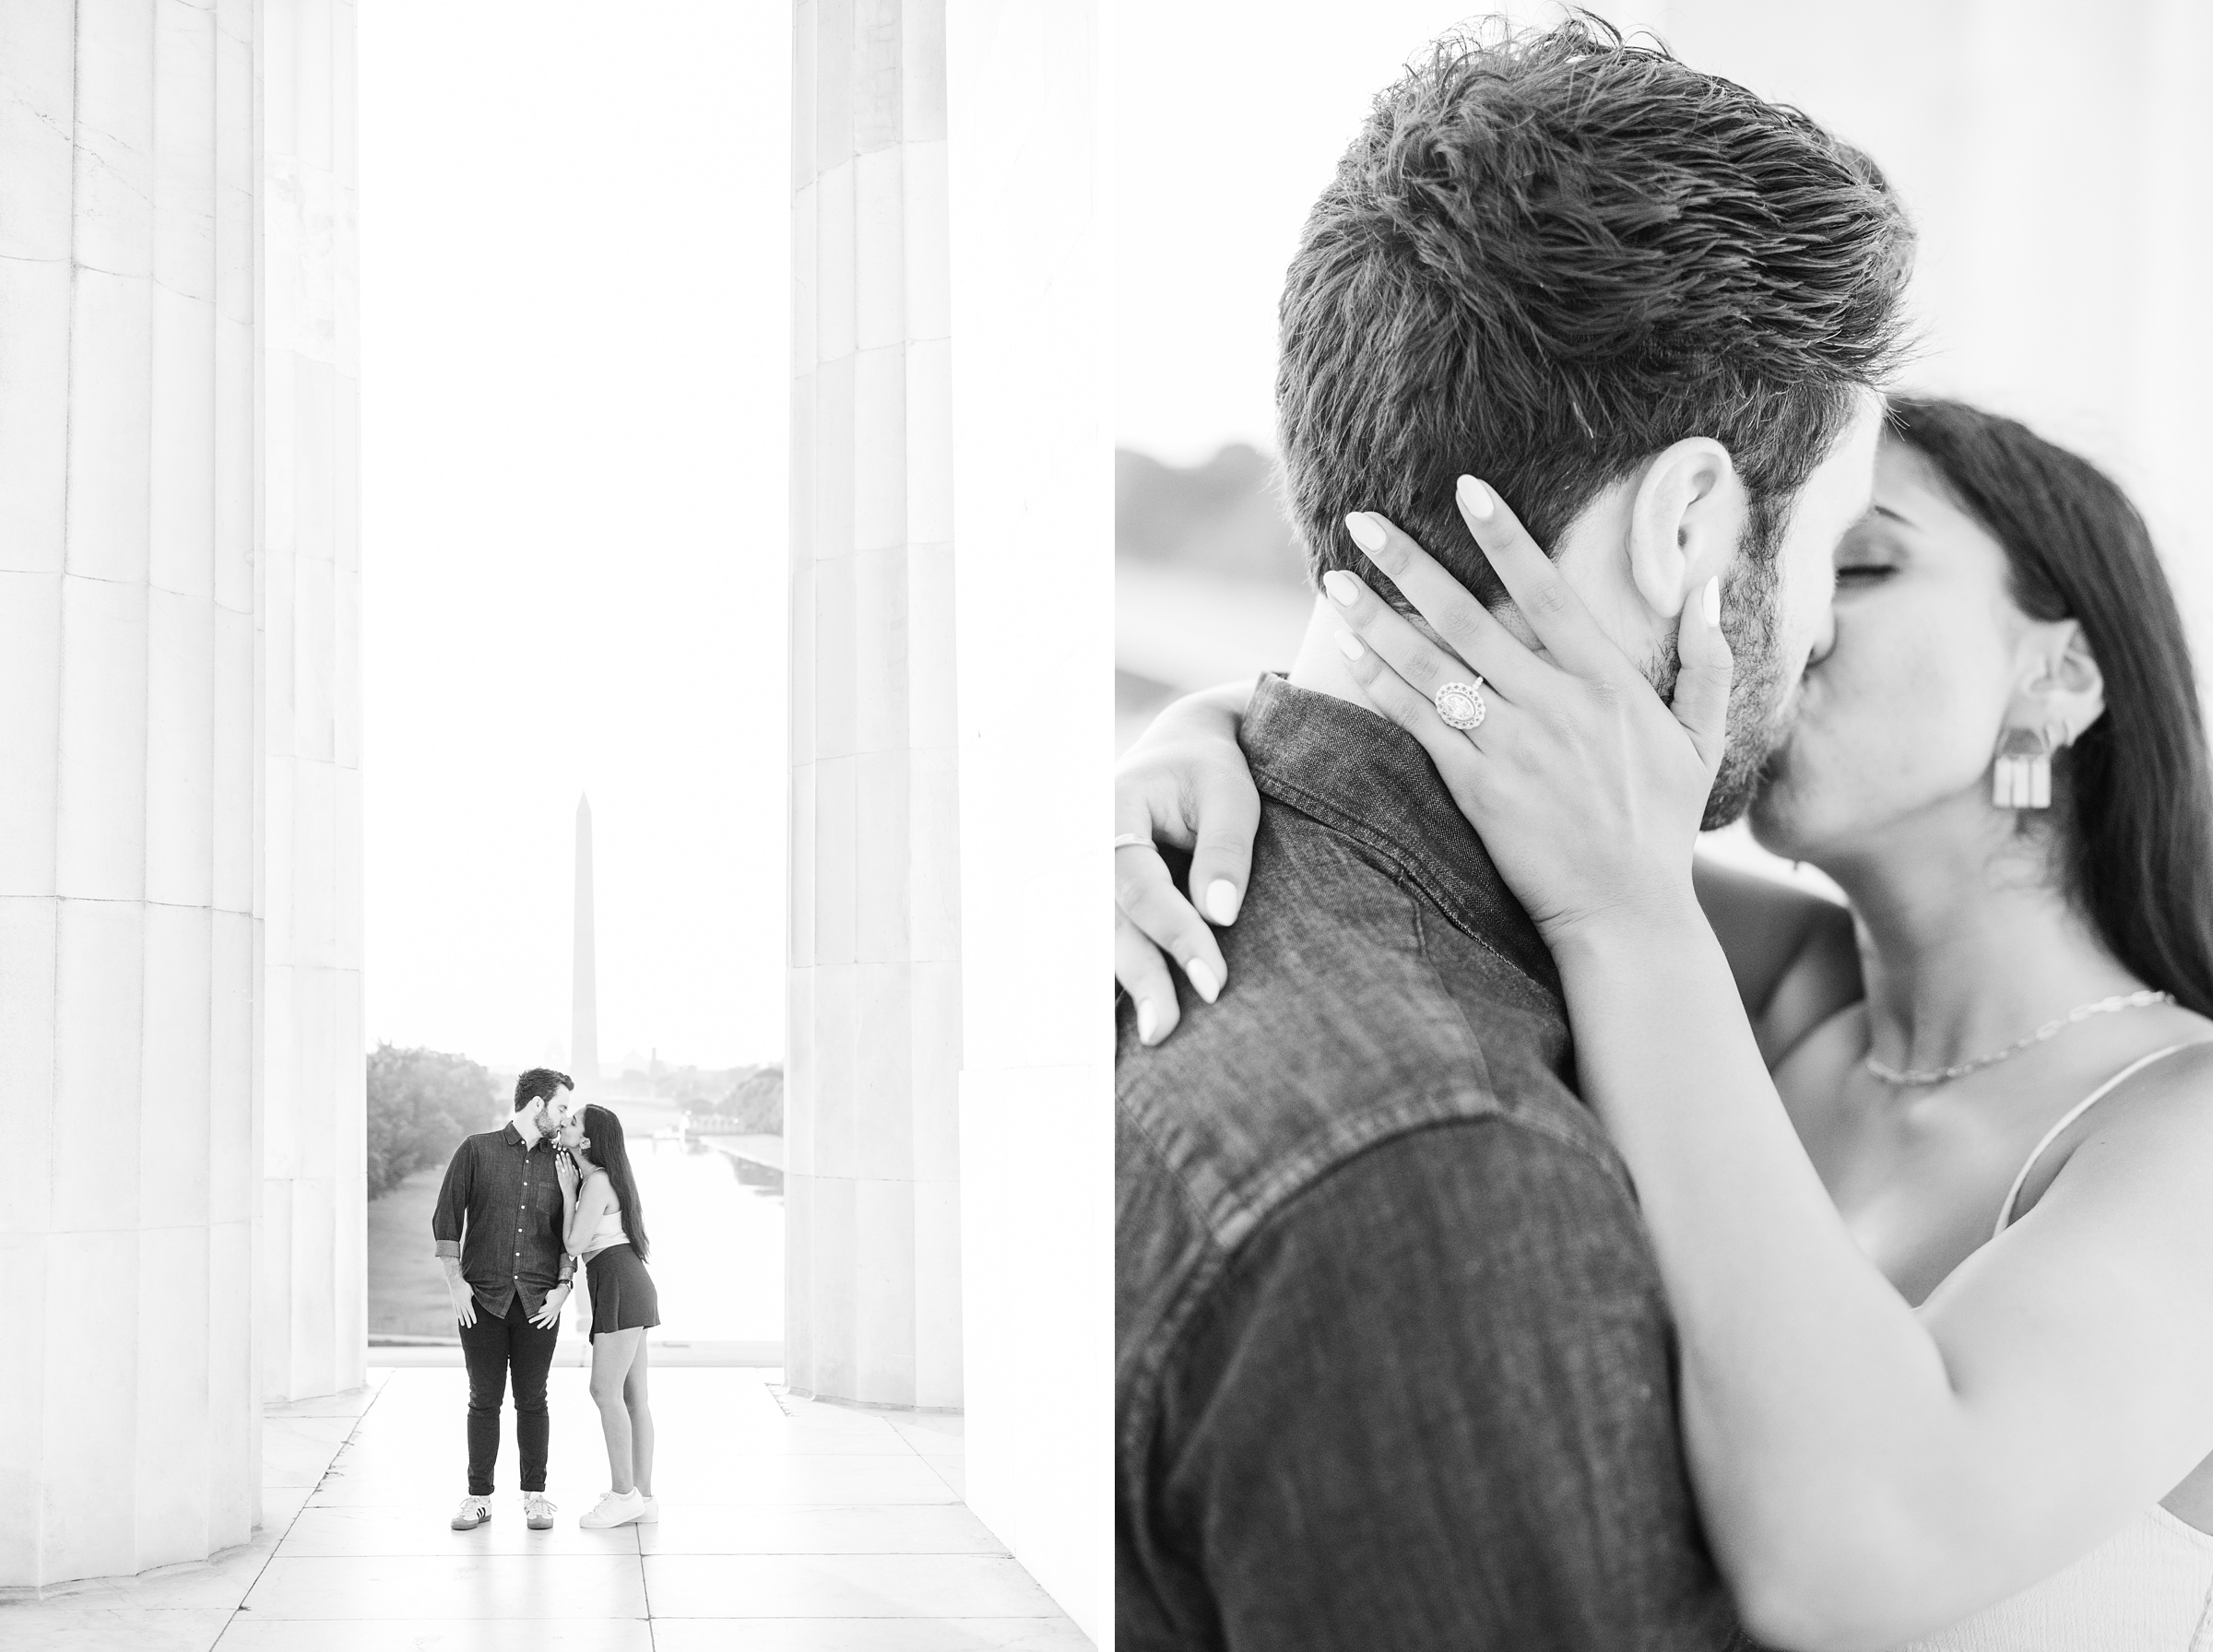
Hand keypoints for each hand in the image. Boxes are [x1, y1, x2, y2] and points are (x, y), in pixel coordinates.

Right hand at [450, 1283, 478, 1328]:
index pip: (471, 1312)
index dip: (473, 1317)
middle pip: (465, 1314)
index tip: (475, 1322)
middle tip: (469, 1327)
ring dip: (462, 1319)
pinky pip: (455, 1309)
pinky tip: (458, 1316)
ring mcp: (457, 1303)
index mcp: (467, 1302)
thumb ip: (478, 1295)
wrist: (455, 1281)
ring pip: (459, 1313)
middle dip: (468, 1321)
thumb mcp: (473, 1290)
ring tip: (463, 1324)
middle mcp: (461, 1304)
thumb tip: (485, 1297)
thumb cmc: (466, 1285)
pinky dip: (457, 1313)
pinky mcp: (454, 1301)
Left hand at [530, 1283, 569, 1330]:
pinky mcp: (556, 1313)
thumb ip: (541, 1298)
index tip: (529, 1314)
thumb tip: (534, 1299)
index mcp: (548, 1307)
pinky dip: (551, 1324)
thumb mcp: (546, 1294)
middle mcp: (551, 1311)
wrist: (563, 1292)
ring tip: (538, 1327)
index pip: (539, 1311)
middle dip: (535, 1319)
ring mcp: (554, 1313)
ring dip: (542, 1324)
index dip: (534, 1312)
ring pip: (547, 1320)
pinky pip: (554, 1320)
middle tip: (529, 1321)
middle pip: (541, 1316)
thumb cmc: (554, 1292)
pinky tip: (548, 1327)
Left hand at [556, 1150, 578, 1200]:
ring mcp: (564, 1174)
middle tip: (561, 1152)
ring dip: (560, 1160)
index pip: (570, 1163)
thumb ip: (576, 1172)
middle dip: (563, 1157)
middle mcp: (568, 1172)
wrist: (570, 1192)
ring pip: (562, 1165)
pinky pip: (558, 1170)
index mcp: (573, 1172)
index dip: (568, 1158)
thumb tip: (573, 1167)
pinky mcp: (560, 1177)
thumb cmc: (574, 1186)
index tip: (567, 1153)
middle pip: (566, 1163)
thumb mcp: (577, 1178)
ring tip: (558, 1155)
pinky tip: (556, 1162)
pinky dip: (557, 1166)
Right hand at [1115, 681, 1261, 1043]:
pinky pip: (1103, 943)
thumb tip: (1221, 914)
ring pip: (1098, 940)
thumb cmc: (1212, 770)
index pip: (1137, 883)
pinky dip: (1115, 980)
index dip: (1174, 933)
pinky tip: (1125, 1025)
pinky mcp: (1100, 899)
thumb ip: (1226, 848)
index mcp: (1111, 807)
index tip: (1212, 980)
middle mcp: (1086, 846)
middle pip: (1107, 922)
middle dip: (1138, 977)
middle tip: (1162, 1029)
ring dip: (1122, 988)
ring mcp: (1087, 875)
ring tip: (1150, 1035)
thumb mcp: (1231, 793)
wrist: (1185, 752)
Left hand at [1322, 477, 1729, 945]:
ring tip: (1334, 580)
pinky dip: (1383, 685)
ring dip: (1377, 618)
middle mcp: (1557, 706)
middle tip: (1363, 521)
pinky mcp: (1478, 790)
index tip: (1466, 489)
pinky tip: (1350, 652)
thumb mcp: (1702, 740)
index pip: (1547, 592)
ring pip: (1432, 667)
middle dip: (1411, 564)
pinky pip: (1420, 725)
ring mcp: (1513, 747)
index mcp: (1609, 683)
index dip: (1505, 538)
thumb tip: (1708, 587)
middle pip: (1470, 618)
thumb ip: (1710, 661)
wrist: (1626, 912)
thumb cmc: (1661, 824)